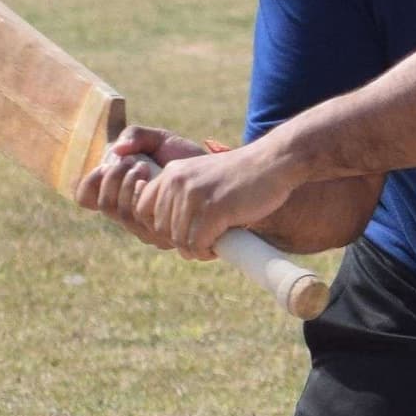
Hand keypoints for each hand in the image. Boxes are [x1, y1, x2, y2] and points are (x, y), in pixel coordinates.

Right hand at [76, 124, 211, 248]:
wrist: (214, 173)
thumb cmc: (182, 158)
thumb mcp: (157, 139)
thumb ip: (135, 136)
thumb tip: (116, 150)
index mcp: (117, 192)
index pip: (86, 198)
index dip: (89, 184)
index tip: (105, 165)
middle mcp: (127, 213)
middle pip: (104, 206)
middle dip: (114, 179)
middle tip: (133, 160)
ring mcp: (144, 226)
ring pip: (122, 214)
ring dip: (127, 186)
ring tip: (144, 165)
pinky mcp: (162, 234)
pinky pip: (142, 222)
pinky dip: (142, 198)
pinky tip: (153, 182)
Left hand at [79, 125, 305, 260]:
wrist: (272, 163)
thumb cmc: (240, 177)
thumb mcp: (201, 178)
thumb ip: (181, 196)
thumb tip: (163, 233)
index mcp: (171, 173)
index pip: (142, 210)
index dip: (160, 228)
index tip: (181, 233)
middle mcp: (177, 181)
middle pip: (161, 230)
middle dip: (179, 242)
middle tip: (201, 243)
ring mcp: (194, 194)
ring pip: (179, 240)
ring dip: (195, 249)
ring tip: (211, 245)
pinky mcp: (213, 209)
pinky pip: (197, 244)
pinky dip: (206, 251)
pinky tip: (217, 246)